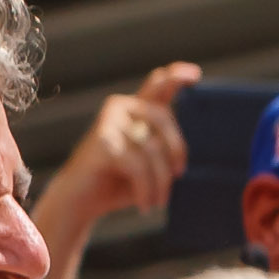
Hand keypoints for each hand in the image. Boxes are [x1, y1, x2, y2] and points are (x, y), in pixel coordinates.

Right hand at [34, 63, 196, 245]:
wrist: (83, 200)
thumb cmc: (121, 182)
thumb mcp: (150, 163)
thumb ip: (166, 149)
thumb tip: (186, 153)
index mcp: (137, 109)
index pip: (158, 84)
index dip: (176, 76)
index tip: (195, 74)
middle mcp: (122, 107)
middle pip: (165, 118)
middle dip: (177, 152)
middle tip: (179, 176)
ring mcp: (109, 121)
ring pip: (153, 149)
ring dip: (161, 182)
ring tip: (157, 201)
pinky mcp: (102, 141)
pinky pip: (138, 166)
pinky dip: (146, 189)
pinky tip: (144, 205)